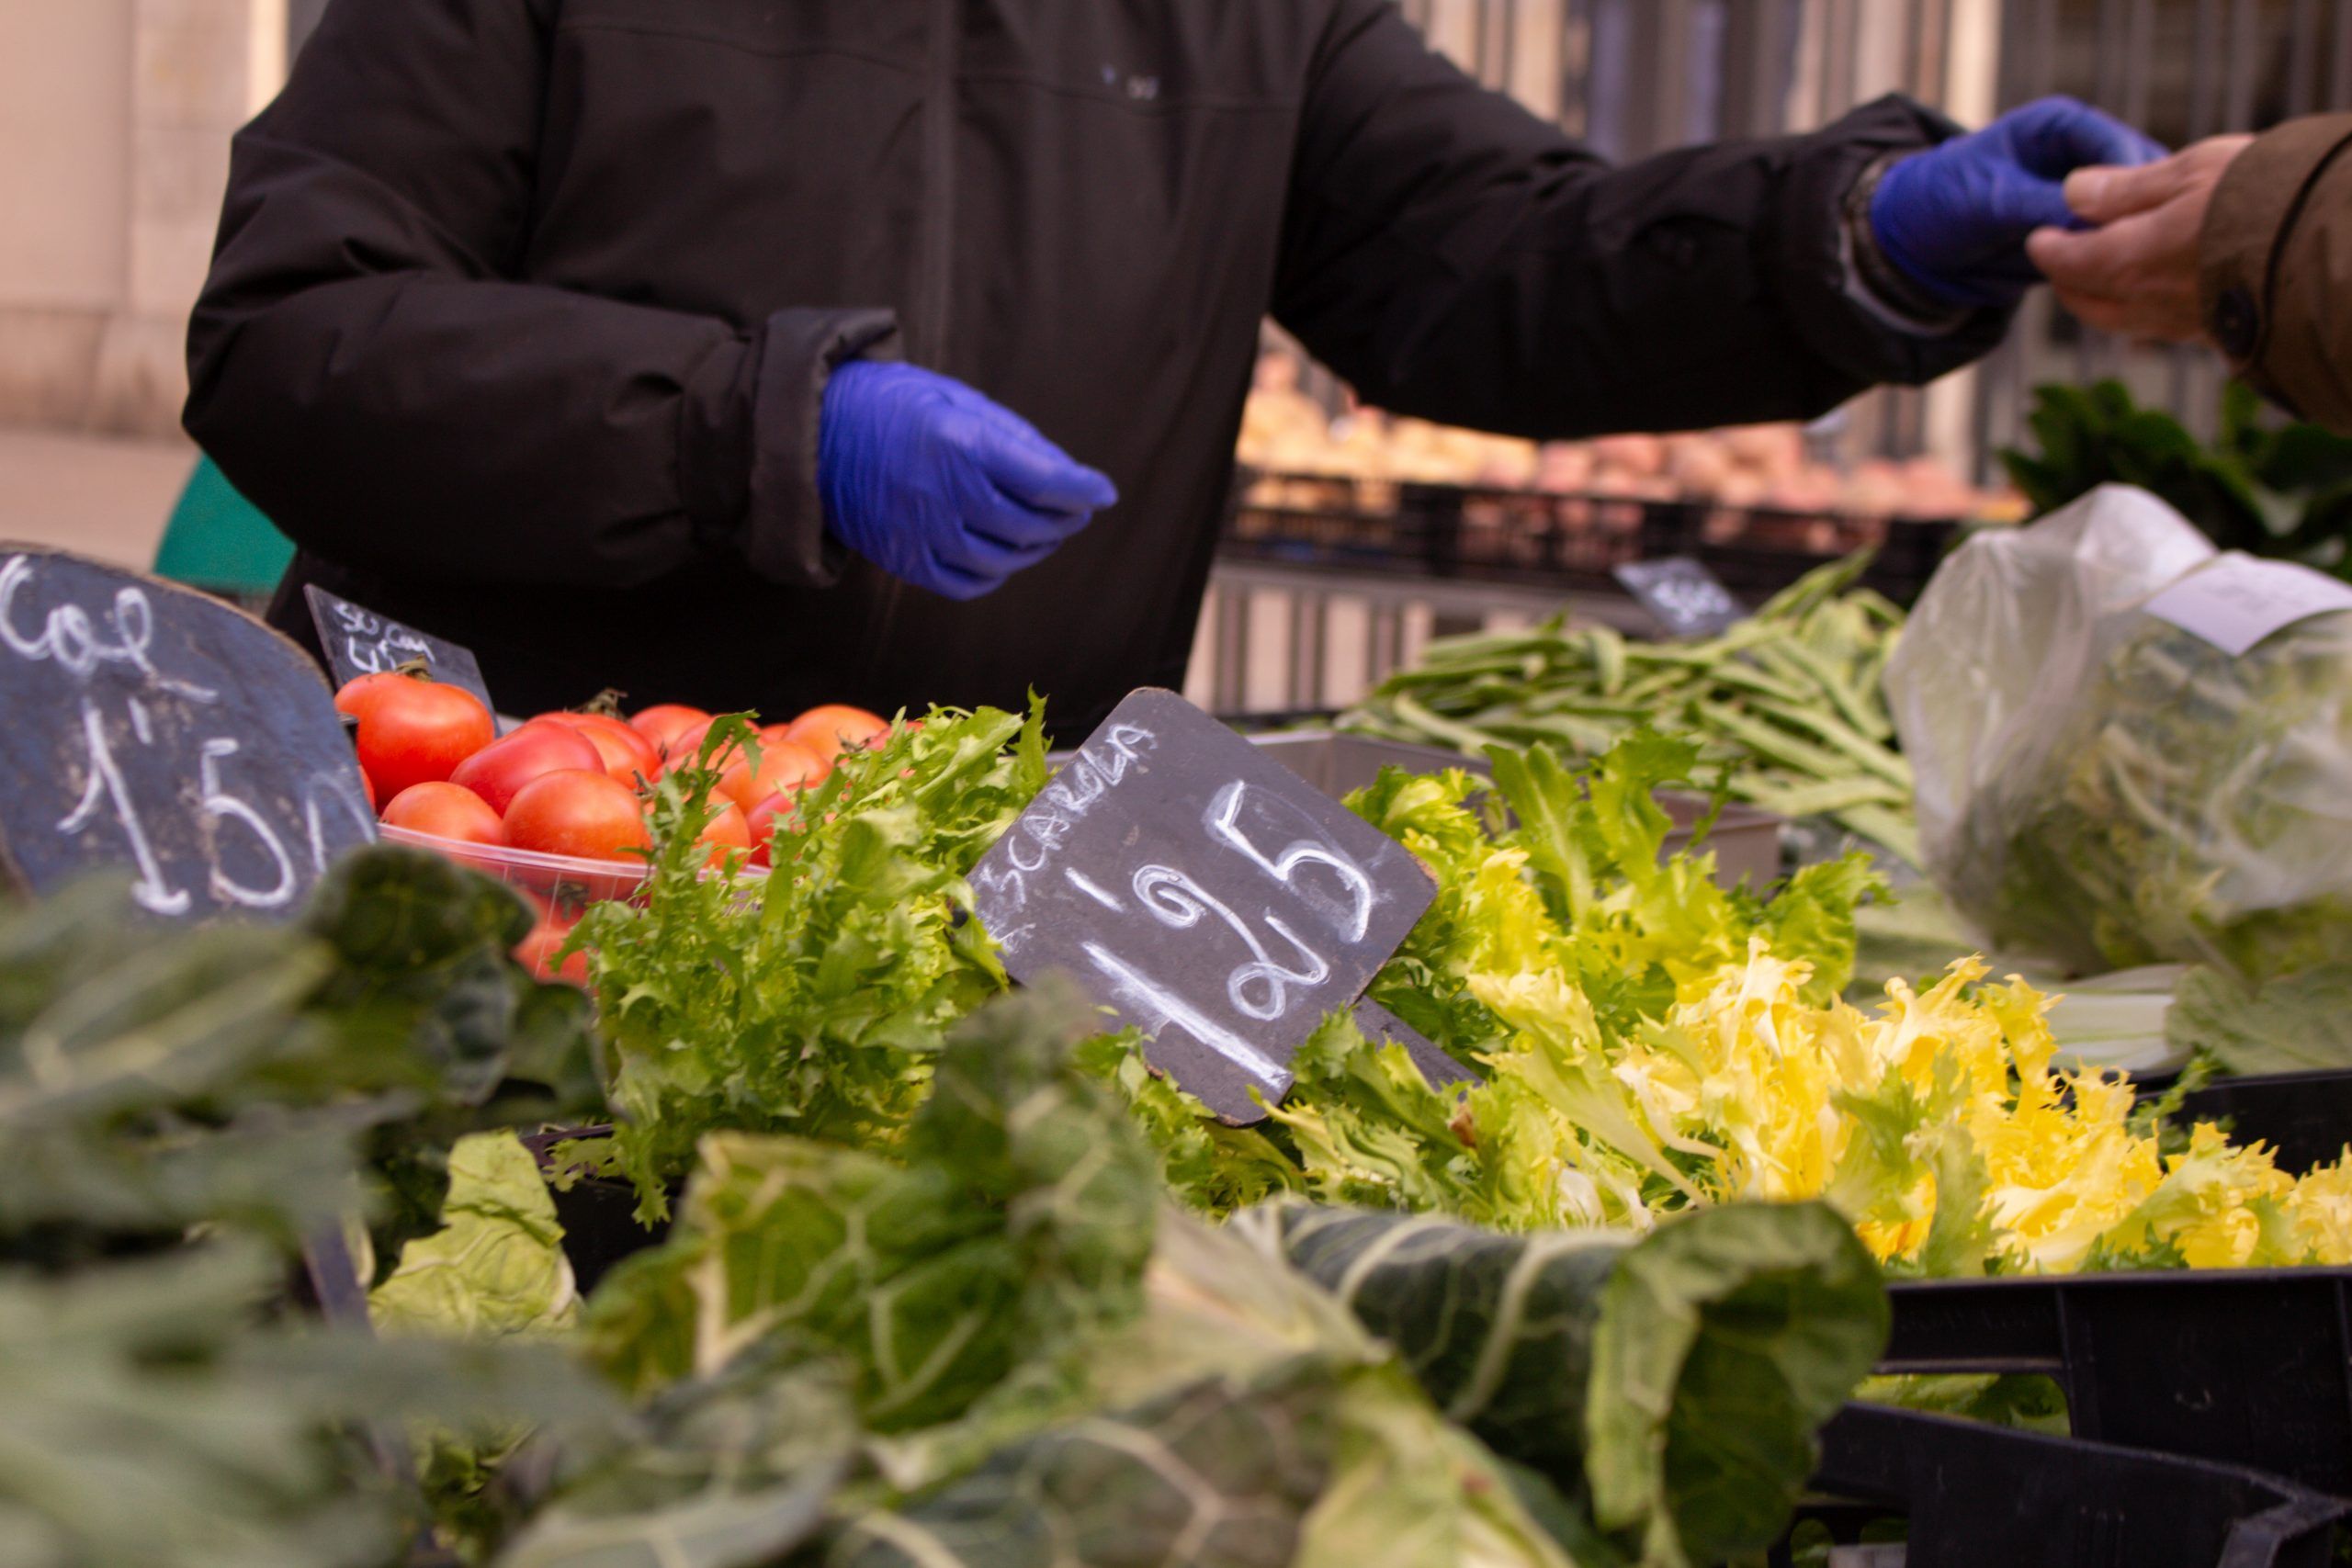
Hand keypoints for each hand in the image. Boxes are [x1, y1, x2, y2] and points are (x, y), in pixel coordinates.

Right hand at [817, 361, 1116, 600]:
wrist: (815, 433)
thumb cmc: (894, 406)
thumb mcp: (957, 399)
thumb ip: (1015, 438)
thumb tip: (1069, 475)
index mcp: (961, 444)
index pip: (1045, 481)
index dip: (1083, 489)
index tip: (1104, 491)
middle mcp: (945, 495)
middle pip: (1030, 525)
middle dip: (1064, 518)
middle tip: (1075, 508)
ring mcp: (923, 533)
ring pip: (1004, 559)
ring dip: (1035, 547)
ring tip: (1044, 530)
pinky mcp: (905, 560)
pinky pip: (968, 582)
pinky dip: (995, 573)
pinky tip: (1003, 553)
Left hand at [1871, 97, 2166, 307]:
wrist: (1910, 250)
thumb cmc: (1939, 203)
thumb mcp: (1990, 199)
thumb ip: (2043, 205)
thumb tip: (2097, 223)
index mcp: (2061, 128)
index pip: (2117, 146)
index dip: (2134, 178)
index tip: (2144, 212)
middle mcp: (2080, 159)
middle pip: (2136, 184)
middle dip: (2142, 215)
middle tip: (2153, 250)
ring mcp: (2083, 201)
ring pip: (2130, 220)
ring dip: (2135, 245)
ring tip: (2142, 275)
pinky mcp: (2079, 238)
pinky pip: (2111, 251)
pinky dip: (2119, 268)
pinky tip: (2128, 289)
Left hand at [2025, 135, 2255, 341]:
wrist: (2336, 242)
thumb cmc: (2263, 195)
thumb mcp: (2190, 171)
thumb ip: (2127, 187)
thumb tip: (2073, 192)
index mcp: (2128, 261)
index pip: (2069, 261)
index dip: (2050, 246)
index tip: (2040, 236)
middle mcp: (2148, 303)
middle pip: (2088, 300)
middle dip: (2068, 280)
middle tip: (2060, 260)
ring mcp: (2185, 325)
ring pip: (2125, 319)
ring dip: (2104, 299)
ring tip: (2101, 277)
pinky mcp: (2220, 334)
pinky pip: (2165, 327)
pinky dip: (2145, 310)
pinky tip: (2155, 294)